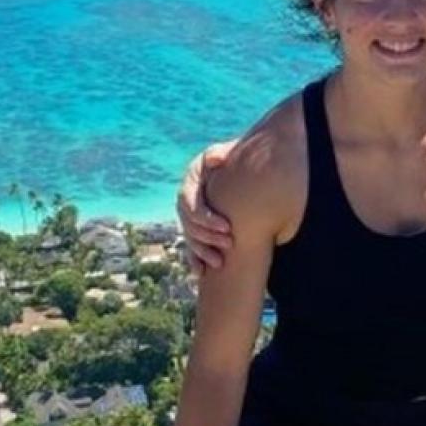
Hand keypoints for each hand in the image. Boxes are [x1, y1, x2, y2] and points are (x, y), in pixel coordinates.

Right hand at [177, 140, 237, 274]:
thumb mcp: (224, 153)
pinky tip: (201, 273)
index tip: (228, 228)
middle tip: (230, 244)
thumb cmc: (233, 159)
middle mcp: (186, 201)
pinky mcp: (196, 228)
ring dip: (202, 252)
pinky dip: (194, 260)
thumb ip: (219, 154)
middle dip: (208, 238)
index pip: (192, 206)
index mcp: (191, 183)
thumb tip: (217, 159)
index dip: (207, 219)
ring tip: (220, 263)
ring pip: (190, 238)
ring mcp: (189, 216)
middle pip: (190, 225)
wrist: (240, 168)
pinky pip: (190, 246)